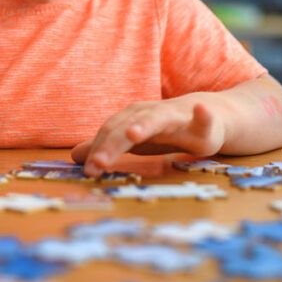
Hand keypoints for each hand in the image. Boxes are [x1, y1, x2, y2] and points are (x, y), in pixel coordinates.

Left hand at [71, 96, 224, 175]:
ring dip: (145, 125)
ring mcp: (177, 116)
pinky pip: (203, 118)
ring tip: (132, 134)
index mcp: (132, 118)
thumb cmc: (165, 130)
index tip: (88, 171)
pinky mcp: (203, 123)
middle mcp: (150, 114)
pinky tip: (201, 111)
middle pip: (127, 128)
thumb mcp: (134, 141)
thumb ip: (108, 147)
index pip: (110, 134)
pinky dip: (202, 114)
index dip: (98, 150)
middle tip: (99, 163)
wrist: (206, 114)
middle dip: (113, 145)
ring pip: (158, 119)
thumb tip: (76, 156)